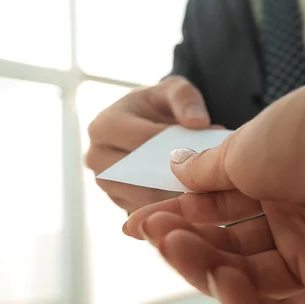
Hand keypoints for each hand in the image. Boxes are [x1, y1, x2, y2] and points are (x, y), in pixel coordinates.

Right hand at [85, 76, 211, 213]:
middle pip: (137, 176)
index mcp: (105, 124)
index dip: (173, 148)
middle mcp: (97, 156)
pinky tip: (197, 204)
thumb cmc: (161, 106)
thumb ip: (186, 99)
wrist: (149, 124)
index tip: (205, 152)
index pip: (141, 141)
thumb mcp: (174, 91)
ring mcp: (106, 183)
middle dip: (173, 177)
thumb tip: (198, 122)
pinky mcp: (120, 203)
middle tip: (208, 180)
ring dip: (172, 198)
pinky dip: (170, 210)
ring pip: (141, 199)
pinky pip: (146, 213)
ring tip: (205, 192)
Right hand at [124, 53, 304, 303]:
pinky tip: (224, 282)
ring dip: (209, 272)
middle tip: (157, 232)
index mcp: (283, 189)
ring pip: (253, 286)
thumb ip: (208, 174)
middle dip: (191, 244)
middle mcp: (303, 228)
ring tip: (175, 247)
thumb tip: (174, 174)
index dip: (182, 220)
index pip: (222, 217)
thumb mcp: (246, 149)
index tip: (140, 222)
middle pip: (233, 253)